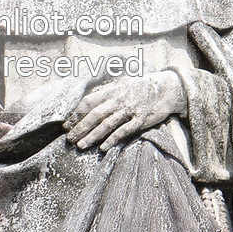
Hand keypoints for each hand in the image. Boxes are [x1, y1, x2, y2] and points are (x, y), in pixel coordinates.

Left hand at [66, 67, 187, 151]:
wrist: (166, 88)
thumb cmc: (140, 87)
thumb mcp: (121, 83)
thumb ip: (105, 91)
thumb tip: (88, 99)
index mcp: (112, 90)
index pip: (89, 102)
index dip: (76, 114)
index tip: (66, 125)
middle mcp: (119, 99)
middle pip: (95, 115)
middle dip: (80, 127)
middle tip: (69, 139)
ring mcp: (130, 110)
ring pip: (107, 124)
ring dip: (92, 136)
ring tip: (80, 145)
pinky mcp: (141, 120)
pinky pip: (124, 131)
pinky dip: (112, 139)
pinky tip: (102, 148)